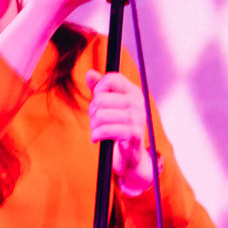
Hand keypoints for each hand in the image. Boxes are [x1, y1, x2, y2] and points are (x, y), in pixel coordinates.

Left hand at [87, 70, 153, 197]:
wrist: (131, 154)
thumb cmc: (118, 126)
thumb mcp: (109, 105)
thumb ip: (99, 88)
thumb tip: (89, 74)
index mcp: (133, 92)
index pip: (111, 79)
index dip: (98, 89)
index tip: (97, 100)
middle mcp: (138, 103)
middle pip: (100, 99)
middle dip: (92, 111)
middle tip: (96, 119)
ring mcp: (137, 118)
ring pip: (100, 115)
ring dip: (93, 125)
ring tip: (97, 130)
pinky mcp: (133, 134)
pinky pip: (104, 130)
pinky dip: (95, 135)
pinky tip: (97, 138)